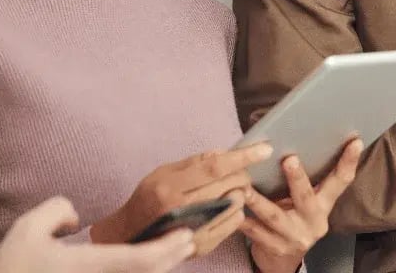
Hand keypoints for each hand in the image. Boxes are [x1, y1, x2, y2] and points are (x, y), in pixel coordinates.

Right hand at [0, 196, 195, 272]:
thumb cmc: (12, 268)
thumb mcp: (28, 227)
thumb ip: (58, 210)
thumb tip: (75, 220)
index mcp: (88, 266)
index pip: (139, 260)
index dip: (167, 248)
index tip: (185, 235)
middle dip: (173, 258)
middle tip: (189, 240)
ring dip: (159, 269)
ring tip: (174, 250)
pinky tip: (147, 263)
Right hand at [89, 143, 271, 247]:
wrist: (132, 235)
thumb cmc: (148, 198)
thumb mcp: (163, 172)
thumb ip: (194, 162)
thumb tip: (223, 152)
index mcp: (171, 186)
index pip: (214, 167)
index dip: (243, 156)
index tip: (264, 148)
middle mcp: (182, 209)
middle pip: (229, 184)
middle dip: (243, 173)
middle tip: (240, 171)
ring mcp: (192, 230)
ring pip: (235, 204)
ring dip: (239, 192)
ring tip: (228, 189)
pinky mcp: (201, 246)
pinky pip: (233, 223)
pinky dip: (235, 210)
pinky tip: (224, 206)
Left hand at [242, 138, 363, 272]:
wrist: (281, 261)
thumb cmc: (292, 219)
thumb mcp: (304, 202)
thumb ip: (304, 181)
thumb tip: (294, 139)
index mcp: (324, 205)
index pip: (341, 181)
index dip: (349, 161)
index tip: (355, 141)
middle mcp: (314, 221)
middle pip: (306, 197)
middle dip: (297, 178)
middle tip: (289, 159)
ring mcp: (294, 237)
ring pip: (275, 217)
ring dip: (259, 201)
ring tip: (245, 189)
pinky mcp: (274, 248)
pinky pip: (255, 233)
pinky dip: (242, 222)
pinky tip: (232, 212)